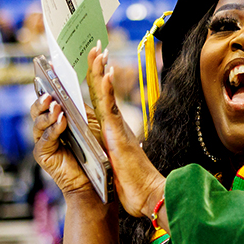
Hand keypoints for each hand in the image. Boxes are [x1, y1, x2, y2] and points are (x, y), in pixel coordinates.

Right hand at [31, 93, 93, 197]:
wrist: (96, 177)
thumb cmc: (94, 150)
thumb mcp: (87, 124)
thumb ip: (78, 108)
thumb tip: (73, 88)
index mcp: (56, 117)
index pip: (48, 98)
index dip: (46, 84)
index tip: (48, 69)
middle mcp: (47, 128)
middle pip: (37, 109)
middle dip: (43, 100)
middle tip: (51, 94)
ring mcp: (43, 141)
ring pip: (38, 122)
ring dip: (48, 114)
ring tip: (57, 106)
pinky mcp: (43, 154)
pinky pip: (45, 139)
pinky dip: (53, 129)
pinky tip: (61, 121)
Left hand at [86, 45, 165, 218]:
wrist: (148, 197)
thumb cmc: (134, 186)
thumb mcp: (117, 165)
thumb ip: (114, 155)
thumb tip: (117, 154)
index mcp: (114, 131)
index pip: (102, 100)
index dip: (97, 80)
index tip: (95, 62)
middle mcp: (116, 125)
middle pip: (103, 91)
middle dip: (99, 67)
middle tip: (96, 47)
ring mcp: (118, 128)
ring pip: (106, 94)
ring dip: (101, 71)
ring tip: (98, 51)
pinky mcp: (118, 135)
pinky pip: (109, 108)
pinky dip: (107, 90)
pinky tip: (104, 74)